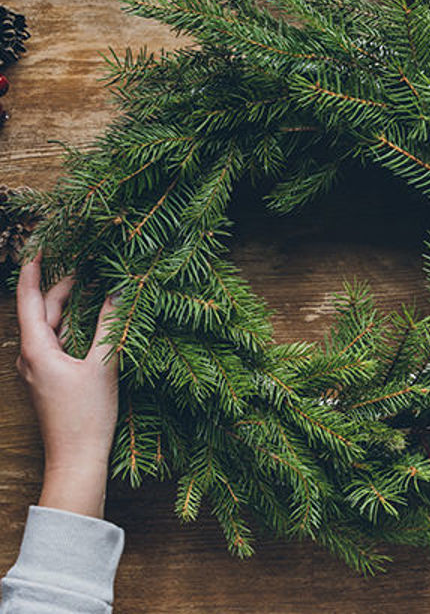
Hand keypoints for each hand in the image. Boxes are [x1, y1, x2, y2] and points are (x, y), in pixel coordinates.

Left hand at [16, 253, 118, 518]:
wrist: (76, 459)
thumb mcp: (104, 364)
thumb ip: (111, 325)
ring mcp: (38, 370)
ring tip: (89, 286)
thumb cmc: (87, 415)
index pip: (29, 299)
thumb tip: (120, 291)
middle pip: (41, 311)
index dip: (33, 272)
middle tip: (84, 264)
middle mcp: (31, 357)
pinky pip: (56, 343)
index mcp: (37, 349)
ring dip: (67, 306)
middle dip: (60, 286)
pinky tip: (90, 322)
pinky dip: (71, 325)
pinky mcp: (49, 380)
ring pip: (49, 327)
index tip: (40, 249)